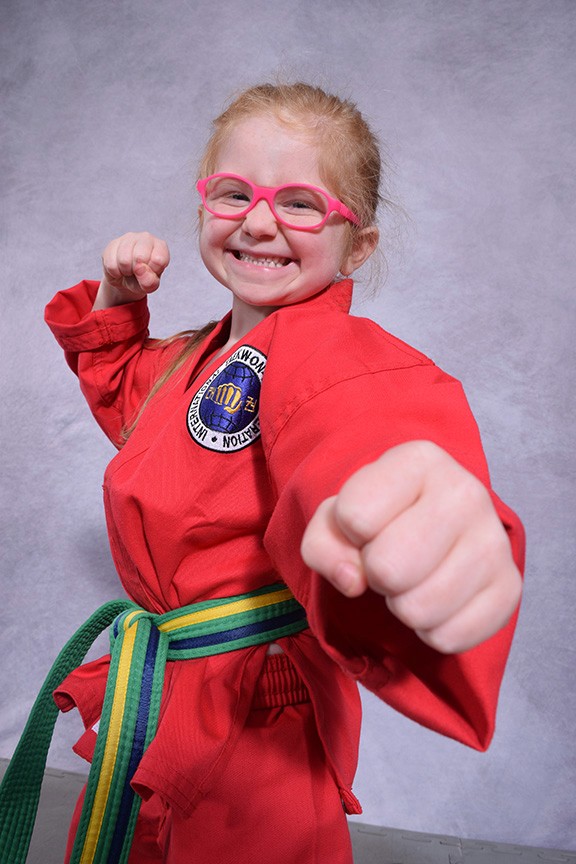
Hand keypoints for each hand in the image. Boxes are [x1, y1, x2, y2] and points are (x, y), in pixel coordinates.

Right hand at [94, 232, 169, 308]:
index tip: (150, 272)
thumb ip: (150, 281)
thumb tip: (140, 268)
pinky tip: (119, 269)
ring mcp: (129, 238)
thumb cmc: (142, 280)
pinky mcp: (113, 244)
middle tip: (137, 272)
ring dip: (125, 272)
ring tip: (128, 271)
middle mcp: (146, 238)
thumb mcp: (150, 285)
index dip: (152, 272)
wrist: (125, 279)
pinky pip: (111, 263)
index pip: (159, 260)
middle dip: (137, 271)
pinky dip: (114, 272)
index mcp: (161, 247)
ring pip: (124, 260)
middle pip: (140, 257)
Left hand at [301, 440, 521, 653]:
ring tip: (413, 578)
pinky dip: (430, 631)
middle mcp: (466, 492)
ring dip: (402, 605)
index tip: (366, 527)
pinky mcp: (510, 587)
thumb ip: (323, 544)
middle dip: (377, 575)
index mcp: (418, 460)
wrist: (431, 529)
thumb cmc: (378, 520)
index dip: (350, 534)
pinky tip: (437, 599)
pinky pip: (449, 637)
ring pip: (419, 609)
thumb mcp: (335, 520)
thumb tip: (351, 579)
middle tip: (389, 560)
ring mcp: (494, 540)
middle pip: (389, 569)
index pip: (356, 517)